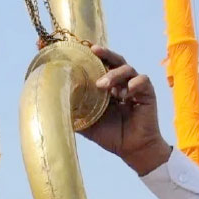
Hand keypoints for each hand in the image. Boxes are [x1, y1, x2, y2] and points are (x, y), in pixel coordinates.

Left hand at [80, 46, 173, 175]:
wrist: (132, 150)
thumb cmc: (110, 135)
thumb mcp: (87, 123)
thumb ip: (74, 112)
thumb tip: (51, 105)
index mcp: (106, 87)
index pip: (99, 66)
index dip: (90, 57)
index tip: (77, 48)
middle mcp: (120, 83)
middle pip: (114, 60)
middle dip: (104, 54)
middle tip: (94, 51)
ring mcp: (134, 87)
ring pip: (127, 69)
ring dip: (114, 74)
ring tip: (102, 85)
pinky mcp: (147, 93)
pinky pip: (143, 81)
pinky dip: (134, 84)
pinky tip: (126, 93)